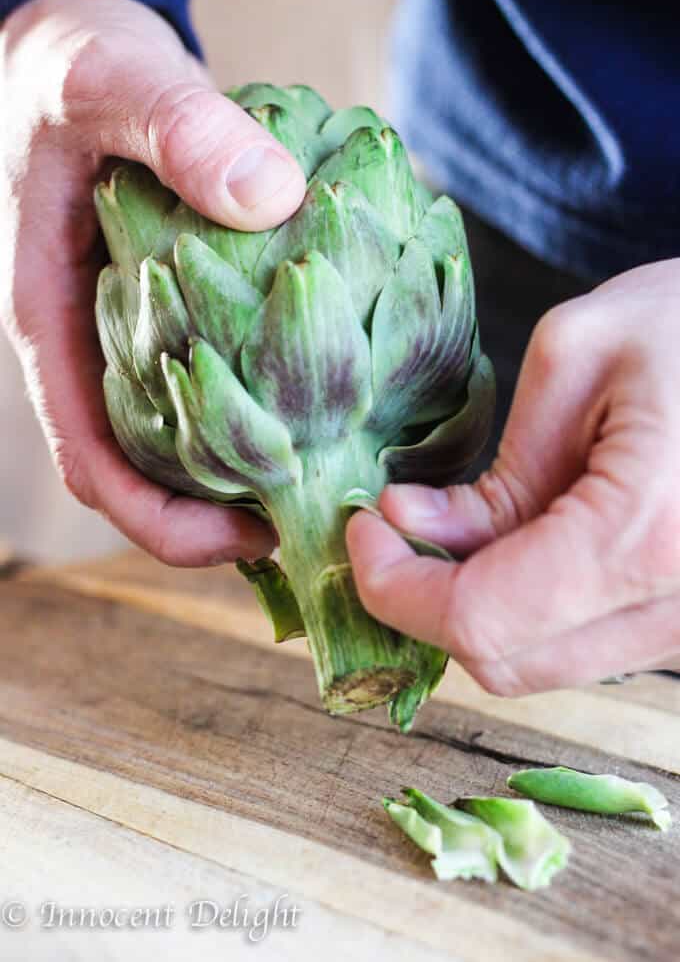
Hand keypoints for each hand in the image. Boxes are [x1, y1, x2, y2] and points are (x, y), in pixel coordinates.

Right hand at [0, 0, 305, 564]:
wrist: (82, 50)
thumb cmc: (74, 68)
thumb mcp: (114, 81)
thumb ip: (179, 130)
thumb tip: (271, 199)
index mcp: (56, 326)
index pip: (93, 464)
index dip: (161, 523)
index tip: (243, 540)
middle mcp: (99, 349)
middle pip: (152, 474)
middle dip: (223, 518)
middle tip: (315, 522)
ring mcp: (140, 336)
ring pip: (191, 434)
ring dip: (253, 469)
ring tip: (338, 475)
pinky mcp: (184, 312)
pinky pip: (225, 375)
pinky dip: (271, 398)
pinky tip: (336, 391)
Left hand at [348, 258, 679, 693]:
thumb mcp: (580, 355)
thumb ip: (496, 467)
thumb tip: (412, 525)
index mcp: (644, 534)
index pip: (480, 620)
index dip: (394, 586)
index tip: (363, 526)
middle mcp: (676, 606)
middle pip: (504, 661)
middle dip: (423, 602)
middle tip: (392, 527)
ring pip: (540, 661)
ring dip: (472, 604)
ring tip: (451, 522)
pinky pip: (580, 640)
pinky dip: (523, 603)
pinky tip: (510, 538)